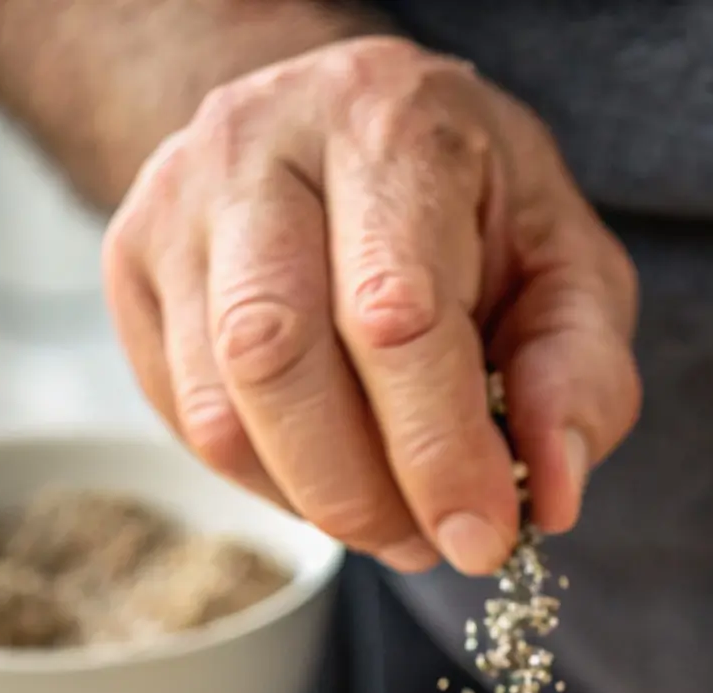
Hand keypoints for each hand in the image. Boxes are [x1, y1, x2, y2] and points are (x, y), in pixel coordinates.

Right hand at [103, 37, 638, 574]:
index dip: (439, 452)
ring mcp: (176, 206)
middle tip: (429, 544)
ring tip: (393, 517)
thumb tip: (554, 494)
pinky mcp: (134, 268)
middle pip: (275, 359)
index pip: (394, 315)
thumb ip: (579, 378)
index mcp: (387, 126)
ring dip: (315, 502)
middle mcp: (258, 148)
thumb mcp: (569, 271)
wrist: (352, 130)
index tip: (483, 538)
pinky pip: (187, 422)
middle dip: (363, 494)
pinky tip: (332, 472)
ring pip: (219, 408)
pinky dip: (269, 483)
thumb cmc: (475, 209)